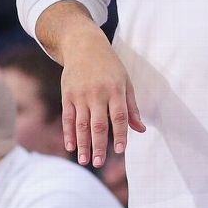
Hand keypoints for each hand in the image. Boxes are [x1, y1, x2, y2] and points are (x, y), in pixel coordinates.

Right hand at [58, 29, 144, 167]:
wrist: (84, 45)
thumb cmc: (109, 66)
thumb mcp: (125, 81)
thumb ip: (131, 107)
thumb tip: (140, 130)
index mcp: (115, 90)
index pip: (119, 116)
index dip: (120, 134)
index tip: (120, 150)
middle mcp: (97, 93)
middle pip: (98, 124)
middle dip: (99, 145)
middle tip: (99, 163)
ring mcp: (80, 94)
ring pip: (81, 124)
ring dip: (83, 144)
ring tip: (84, 161)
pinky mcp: (67, 94)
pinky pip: (68, 117)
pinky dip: (69, 133)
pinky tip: (71, 146)